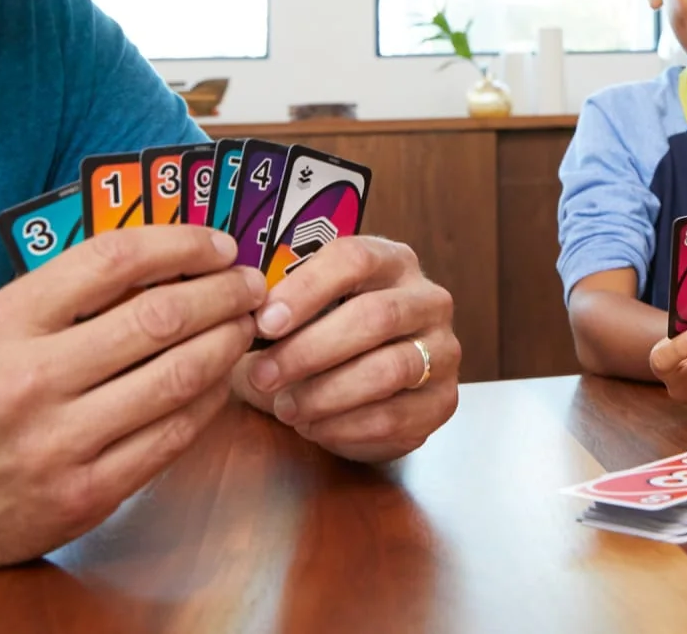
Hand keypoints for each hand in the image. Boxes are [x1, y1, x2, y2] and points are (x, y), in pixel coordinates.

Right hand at [0, 227, 261, 576]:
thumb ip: (63, 294)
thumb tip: (166, 256)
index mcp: (1, 326)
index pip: (113, 261)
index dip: (181, 245)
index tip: (218, 246)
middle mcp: (28, 381)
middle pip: (159, 317)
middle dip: (223, 294)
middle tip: (251, 286)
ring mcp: (59, 444)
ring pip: (178, 376)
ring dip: (228, 343)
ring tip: (246, 327)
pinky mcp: (87, 494)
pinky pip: (174, 435)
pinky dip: (211, 399)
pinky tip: (221, 379)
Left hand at [236, 237, 459, 463]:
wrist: (364, 392)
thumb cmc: (326, 340)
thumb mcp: (304, 312)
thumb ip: (279, 306)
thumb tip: (243, 315)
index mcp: (393, 262)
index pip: (356, 259)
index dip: (307, 289)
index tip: (264, 322)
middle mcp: (429, 299)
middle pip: (374, 316)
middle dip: (309, 349)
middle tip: (262, 375)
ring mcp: (443, 350)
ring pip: (388, 369)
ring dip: (326, 393)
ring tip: (284, 407)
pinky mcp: (443, 400)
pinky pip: (395, 416)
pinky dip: (344, 426)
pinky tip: (312, 427)